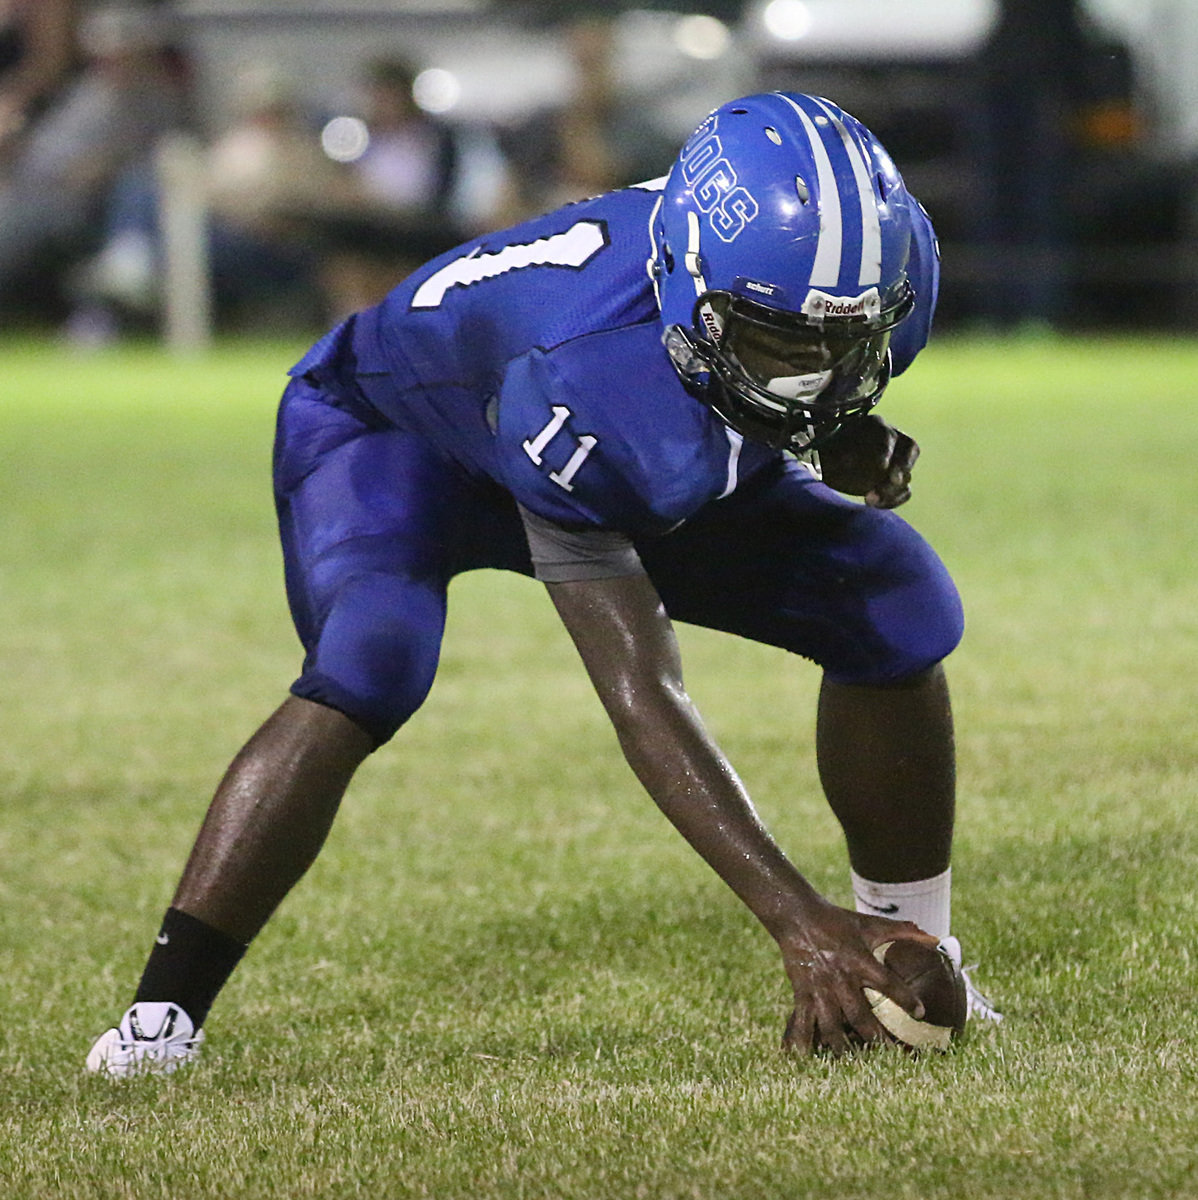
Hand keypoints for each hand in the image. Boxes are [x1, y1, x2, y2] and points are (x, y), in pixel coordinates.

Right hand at [778, 899, 938, 1054]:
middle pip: (860, 1015)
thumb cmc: (837, 920)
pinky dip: (802, 1041)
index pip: (887, 982)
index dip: (905, 998)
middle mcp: (841, 978)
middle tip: (891, 1058)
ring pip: (832, 1025)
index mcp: (860, 961)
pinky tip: (804, 1059)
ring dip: (842, 1047)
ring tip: (853, 1065)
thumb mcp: (870, 924)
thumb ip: (903, 932)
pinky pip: (802, 1021)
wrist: (797, 916)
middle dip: (875, 1038)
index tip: (921, 1014)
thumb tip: (935, 938)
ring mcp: (820, 988)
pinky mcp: (802, 993)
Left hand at [817, 415, 918, 508]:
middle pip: (909, 450)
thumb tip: (851, 462)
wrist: (825, 465)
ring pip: (906, 474)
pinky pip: (904, 491)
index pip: (888, 435)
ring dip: (892, 489)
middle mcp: (892, 440)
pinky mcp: (894, 481)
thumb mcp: (829, 450)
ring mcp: (896, 461)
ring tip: (869, 499)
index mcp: (875, 425)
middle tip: (893, 481)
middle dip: (903, 466)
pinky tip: (873, 504)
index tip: (881, 466)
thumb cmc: (827, 452)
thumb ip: (839, 455)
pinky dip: (893, 500)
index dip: (886, 450)